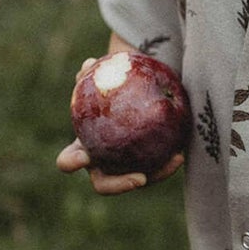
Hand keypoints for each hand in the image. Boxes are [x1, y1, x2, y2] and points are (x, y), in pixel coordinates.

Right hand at [56, 57, 183, 194]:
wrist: (130, 98)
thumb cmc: (108, 90)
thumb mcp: (101, 80)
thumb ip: (91, 75)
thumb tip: (88, 64)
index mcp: (82, 149)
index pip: (69, 161)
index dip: (72, 162)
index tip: (84, 156)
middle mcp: (101, 165)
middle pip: (103, 184)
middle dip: (117, 185)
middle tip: (138, 178)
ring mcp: (123, 170)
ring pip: (137, 180)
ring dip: (155, 175)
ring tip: (174, 159)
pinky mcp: (145, 168)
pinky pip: (156, 169)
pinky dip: (166, 163)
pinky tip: (179, 153)